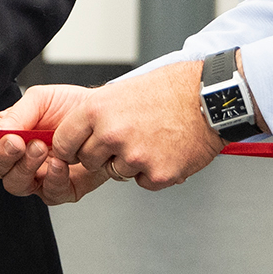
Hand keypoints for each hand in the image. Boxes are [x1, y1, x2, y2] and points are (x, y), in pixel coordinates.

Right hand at [0, 85, 109, 204]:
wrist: (108, 117)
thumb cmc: (73, 107)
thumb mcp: (42, 100)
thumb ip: (16, 115)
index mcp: (9, 135)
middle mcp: (20, 159)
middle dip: (3, 157)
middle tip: (17, 142)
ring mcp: (39, 176)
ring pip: (17, 185)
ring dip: (25, 168)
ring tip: (41, 148)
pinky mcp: (61, 188)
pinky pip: (49, 194)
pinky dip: (52, 179)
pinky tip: (60, 164)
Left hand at [52, 60, 222, 190]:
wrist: (208, 99)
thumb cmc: (169, 90)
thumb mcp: (120, 91)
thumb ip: (95, 114)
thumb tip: (74, 132)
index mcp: (97, 110)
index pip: (64, 142)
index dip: (70, 147)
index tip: (75, 149)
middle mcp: (112, 133)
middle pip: (87, 161)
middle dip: (101, 156)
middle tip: (123, 141)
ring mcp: (135, 156)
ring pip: (116, 173)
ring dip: (130, 163)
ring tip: (150, 140)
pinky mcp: (158, 174)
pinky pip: (143, 182)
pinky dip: (153, 172)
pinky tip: (164, 150)